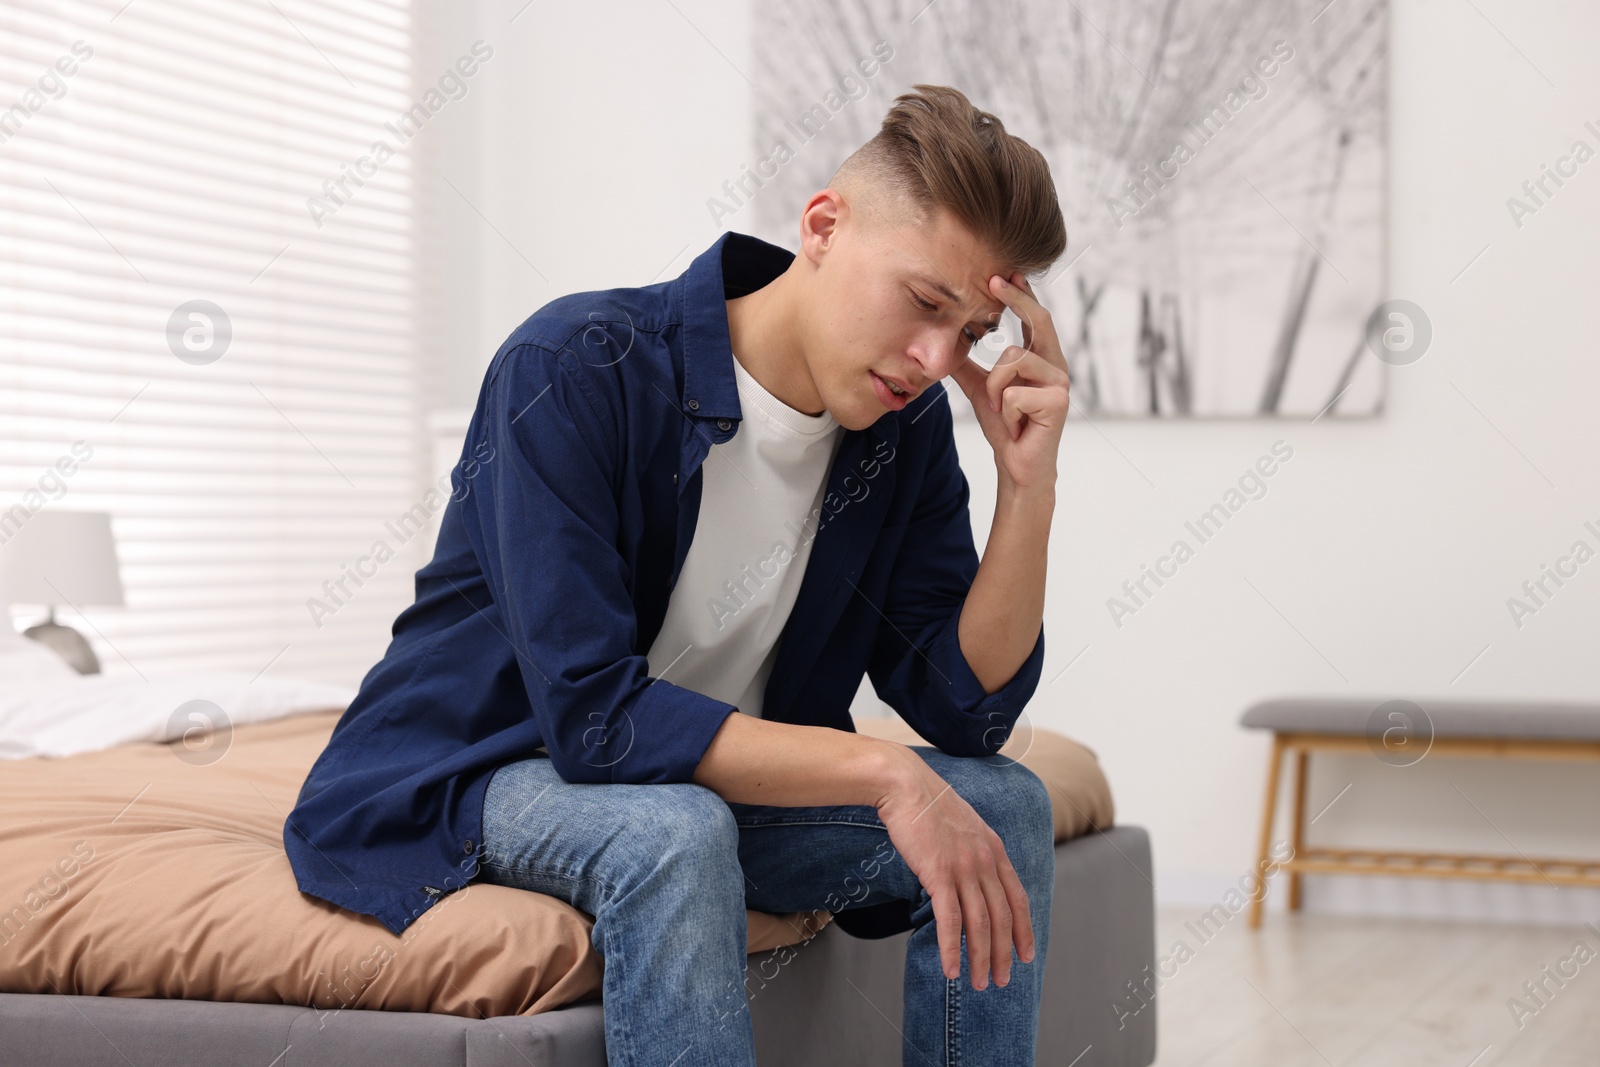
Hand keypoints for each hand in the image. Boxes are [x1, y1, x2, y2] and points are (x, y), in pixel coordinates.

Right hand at [874, 746, 1035, 989]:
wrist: (906, 785)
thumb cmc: (927, 805)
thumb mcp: (963, 826)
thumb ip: (974, 851)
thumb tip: (971, 877)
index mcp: (994, 849)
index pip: (1018, 898)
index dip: (1023, 930)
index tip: (1026, 955)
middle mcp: (985, 860)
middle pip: (1002, 917)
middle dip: (1002, 954)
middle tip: (1001, 981)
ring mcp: (964, 868)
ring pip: (979, 924)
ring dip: (980, 959)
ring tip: (977, 983)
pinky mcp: (939, 874)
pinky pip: (949, 920)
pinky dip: (951, 949)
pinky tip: (950, 969)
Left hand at [948, 272, 1070, 493]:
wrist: (1016, 464)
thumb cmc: (1005, 427)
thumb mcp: (982, 389)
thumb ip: (968, 365)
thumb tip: (946, 341)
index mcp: (1042, 359)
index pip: (1035, 319)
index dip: (1022, 294)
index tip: (1004, 272)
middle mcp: (1056, 366)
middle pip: (1039, 321)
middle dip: (1017, 299)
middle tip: (995, 280)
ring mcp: (1060, 384)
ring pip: (1013, 360)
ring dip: (995, 389)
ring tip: (1002, 412)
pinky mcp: (1057, 403)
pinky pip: (1013, 392)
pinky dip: (1004, 412)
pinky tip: (1015, 426)